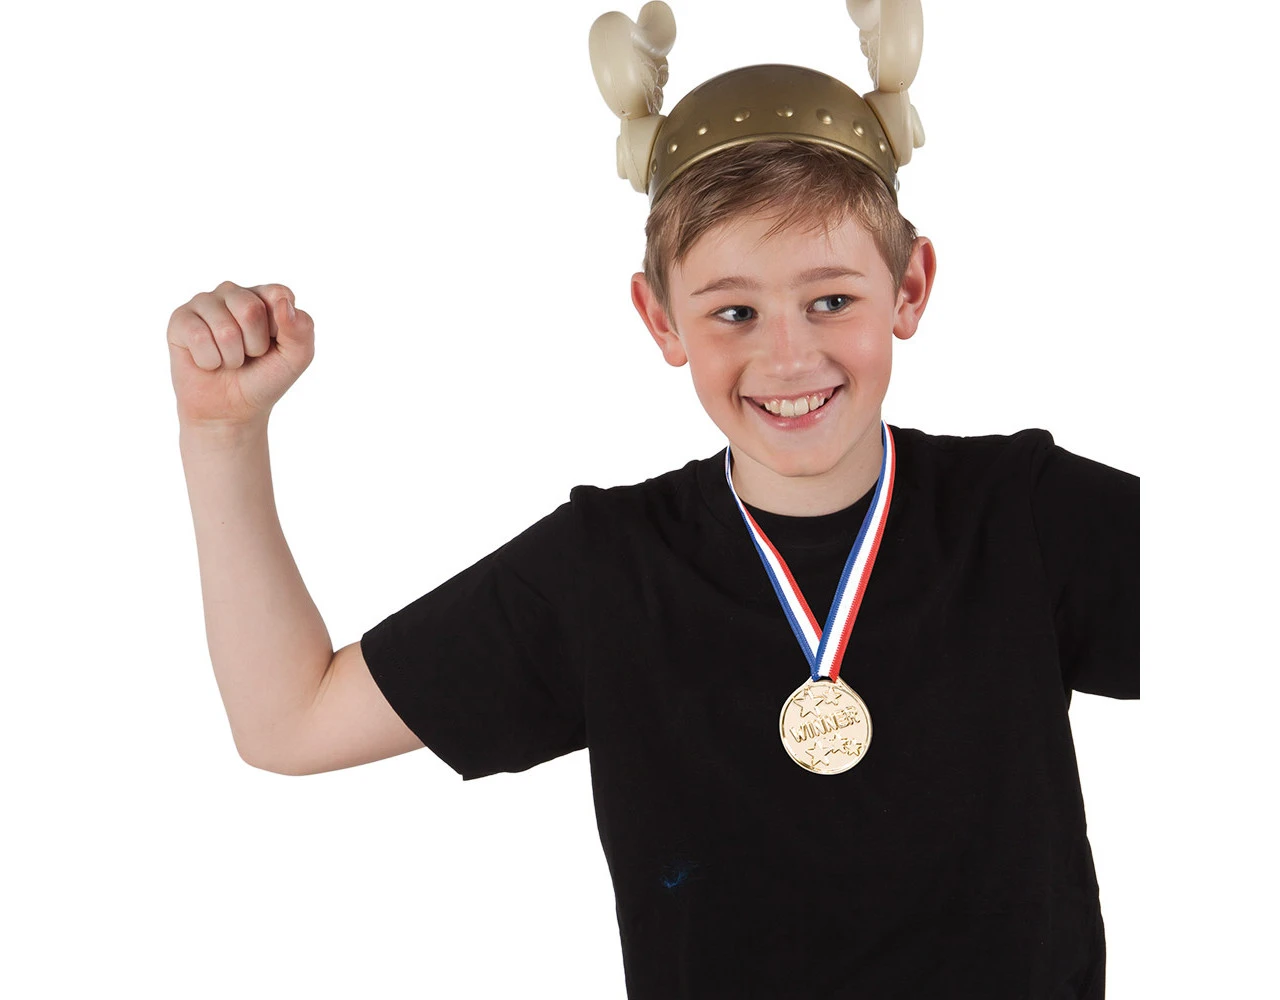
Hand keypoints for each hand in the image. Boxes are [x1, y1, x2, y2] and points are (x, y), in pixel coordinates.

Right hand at [168, 281, 313, 430]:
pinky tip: (209, 362)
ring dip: (232, 357)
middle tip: (248, 355)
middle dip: (254, 345)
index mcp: (266, 296)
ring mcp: (205, 303)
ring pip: (224, 328)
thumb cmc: (265, 378)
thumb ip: (302, 329)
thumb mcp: (296, 358)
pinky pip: (198, 337)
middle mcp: (234, 292)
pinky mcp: (180, 319)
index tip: (274, 345)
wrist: (232, 409)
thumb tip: (282, 302)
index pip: (279, 294)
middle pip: (250, 310)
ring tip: (229, 360)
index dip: (279, 329)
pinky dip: (209, 360)